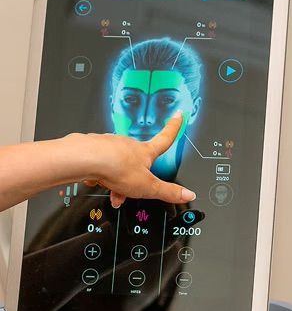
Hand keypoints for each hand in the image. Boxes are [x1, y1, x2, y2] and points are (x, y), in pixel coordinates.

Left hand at [76, 113, 194, 207]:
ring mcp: (110, 144)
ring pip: (117, 164)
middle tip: (129, 192)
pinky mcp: (92, 148)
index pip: (165, 138)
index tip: (178, 115)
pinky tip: (97, 182)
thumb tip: (188, 194)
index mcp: (145, 151)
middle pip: (136, 161)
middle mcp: (128, 144)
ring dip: (116, 180)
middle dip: (134, 178)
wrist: (84, 158)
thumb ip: (169, 192)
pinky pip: (100, 163)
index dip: (174, 127)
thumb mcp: (148, 187)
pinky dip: (100, 175)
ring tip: (112, 192)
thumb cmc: (115, 167)